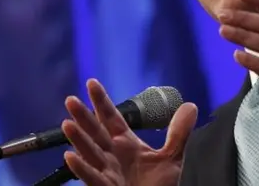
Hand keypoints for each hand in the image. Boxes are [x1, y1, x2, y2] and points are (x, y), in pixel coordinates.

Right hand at [61, 79, 197, 185]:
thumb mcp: (172, 157)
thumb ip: (178, 132)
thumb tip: (190, 106)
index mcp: (125, 145)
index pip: (111, 118)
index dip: (102, 101)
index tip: (92, 82)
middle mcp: (112, 156)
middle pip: (95, 133)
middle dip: (83, 117)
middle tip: (71, 100)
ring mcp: (107, 173)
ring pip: (90, 153)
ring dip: (78, 139)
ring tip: (68, 124)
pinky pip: (91, 178)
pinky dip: (81, 168)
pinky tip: (70, 156)